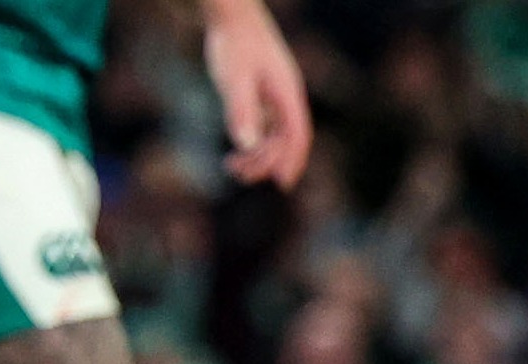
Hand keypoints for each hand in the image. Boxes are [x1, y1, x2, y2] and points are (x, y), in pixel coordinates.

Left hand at [203, 0, 313, 187]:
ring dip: (257, 153)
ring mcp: (276, 94)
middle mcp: (286, 97)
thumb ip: (241, 111)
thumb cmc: (235, 42)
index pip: (296, 136)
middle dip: (266, 161)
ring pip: (275, 133)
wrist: (232, 13)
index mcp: (287, 95)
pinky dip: (254, 139)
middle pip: (285, 139)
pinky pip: (266, 124)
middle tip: (240, 174)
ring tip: (231, 166)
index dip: (291, 161)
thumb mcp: (234, 78)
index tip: (281, 183)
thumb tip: (245, 145)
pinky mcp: (263, 90)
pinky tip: (237, 146)